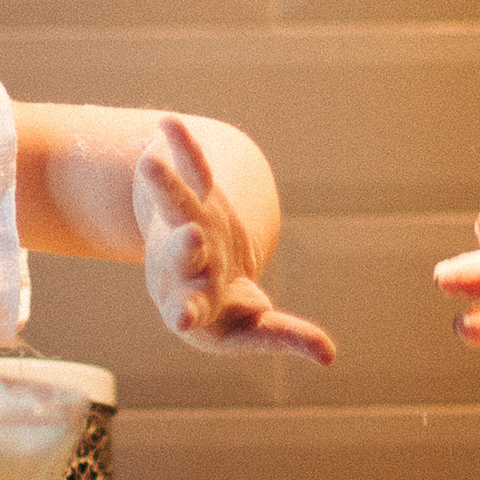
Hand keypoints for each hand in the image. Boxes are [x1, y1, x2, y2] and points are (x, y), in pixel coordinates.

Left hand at [134, 116, 334, 363]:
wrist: (191, 280)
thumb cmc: (225, 314)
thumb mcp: (253, 330)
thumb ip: (286, 338)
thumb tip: (330, 359)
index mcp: (196, 305)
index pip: (193, 311)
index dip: (188, 313)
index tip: (181, 318)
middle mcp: (185, 267)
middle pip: (182, 258)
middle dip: (185, 249)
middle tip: (190, 239)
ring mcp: (187, 230)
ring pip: (177, 207)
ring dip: (166, 186)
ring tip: (149, 163)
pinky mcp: (197, 201)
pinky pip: (191, 170)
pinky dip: (184, 148)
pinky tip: (169, 121)